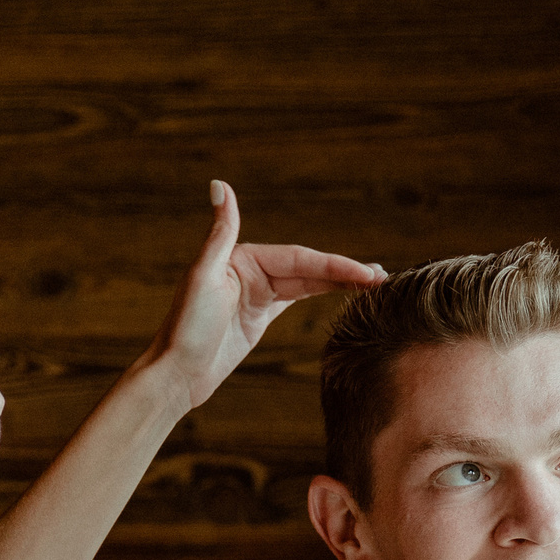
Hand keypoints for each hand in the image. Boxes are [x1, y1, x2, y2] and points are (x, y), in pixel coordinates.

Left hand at [138, 181, 385, 414]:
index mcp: (242, 258)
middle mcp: (252, 271)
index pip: (300, 259)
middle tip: (383, 277)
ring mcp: (257, 294)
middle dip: (346, 273)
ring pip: (307, 284)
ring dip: (339, 282)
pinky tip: (343, 293)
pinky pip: (297, 300)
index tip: (367, 273)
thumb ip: (220, 231)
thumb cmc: (185, 328)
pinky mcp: (258, 318)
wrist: (176, 374)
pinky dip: (322, 296)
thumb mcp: (203, 276)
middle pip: (309, 270)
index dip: (335, 266)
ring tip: (374, 283)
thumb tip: (220, 185)